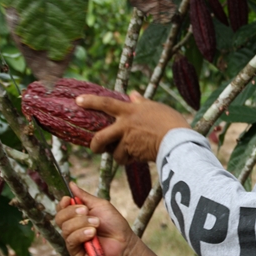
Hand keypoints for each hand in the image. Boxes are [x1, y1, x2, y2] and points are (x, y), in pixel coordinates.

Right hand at [55, 182, 138, 255]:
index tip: (68, 199)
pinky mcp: (76, 252)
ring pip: (65, 228)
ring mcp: (73, 241)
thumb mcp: (100, 205)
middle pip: (59, 218)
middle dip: (72, 212)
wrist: (125, 242)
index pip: (61, 209)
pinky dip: (81, 234)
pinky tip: (92, 233)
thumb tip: (71, 184)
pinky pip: (71, 241)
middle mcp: (72, 228)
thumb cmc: (115, 224)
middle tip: (87, 211)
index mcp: (76, 216)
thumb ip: (84, 196)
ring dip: (81, 223)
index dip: (62, 204)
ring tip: (97, 224)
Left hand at [76, 91, 190, 163]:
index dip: (90, 102)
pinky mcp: (134, 156)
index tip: (77, 100)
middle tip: (96, 148)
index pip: (105, 103)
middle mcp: (125, 127)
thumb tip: (133, 95)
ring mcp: (128, 142)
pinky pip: (128, 160)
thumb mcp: (156, 107)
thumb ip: (141, 103)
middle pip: (100, 138)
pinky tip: (140, 157)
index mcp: (129, 111)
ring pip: (115, 153)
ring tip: (128, 155)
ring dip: (120, 155)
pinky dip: (131, 160)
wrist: (178, 141)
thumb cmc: (171, 122)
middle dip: (95, 145)